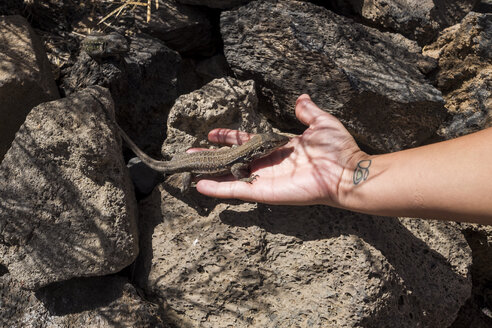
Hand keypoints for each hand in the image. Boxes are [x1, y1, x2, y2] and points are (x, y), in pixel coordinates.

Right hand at [196, 94, 366, 206]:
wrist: (348, 172)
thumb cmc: (338, 150)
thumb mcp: (321, 123)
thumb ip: (307, 112)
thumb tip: (301, 98)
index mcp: (276, 148)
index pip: (245, 141)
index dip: (228, 138)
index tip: (212, 134)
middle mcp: (267, 164)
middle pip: (232, 159)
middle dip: (212, 155)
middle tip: (191, 153)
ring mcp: (265, 178)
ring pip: (230, 174)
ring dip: (209, 171)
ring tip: (188, 168)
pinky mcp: (265, 191)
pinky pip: (237, 189)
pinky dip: (218, 188)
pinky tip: (199, 185)